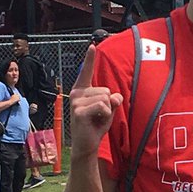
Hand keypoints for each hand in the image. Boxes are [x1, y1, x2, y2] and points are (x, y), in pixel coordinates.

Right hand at [69, 44, 122, 158]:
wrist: (87, 145)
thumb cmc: (96, 126)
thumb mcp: (108, 110)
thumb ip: (113, 101)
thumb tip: (116, 97)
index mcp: (82, 91)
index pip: (87, 73)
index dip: (90, 59)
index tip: (92, 46)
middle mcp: (77, 94)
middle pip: (106, 90)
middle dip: (109, 104)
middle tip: (99, 116)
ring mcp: (76, 102)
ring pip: (105, 98)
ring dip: (107, 111)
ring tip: (97, 120)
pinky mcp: (79, 111)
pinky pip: (103, 106)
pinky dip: (106, 115)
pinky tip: (96, 122)